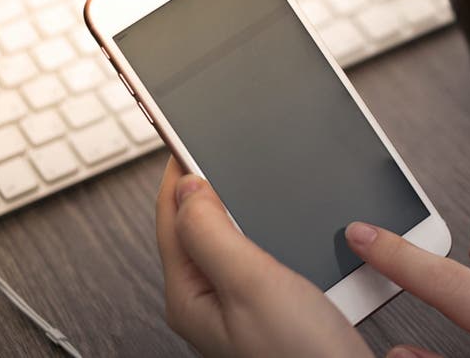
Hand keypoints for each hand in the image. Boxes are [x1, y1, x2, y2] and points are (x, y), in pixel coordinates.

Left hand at [156, 157, 371, 357]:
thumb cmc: (299, 356)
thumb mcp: (251, 283)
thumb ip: (213, 232)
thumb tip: (189, 187)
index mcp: (191, 292)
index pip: (170, 216)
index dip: (177, 170)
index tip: (184, 134)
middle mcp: (209, 299)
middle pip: (193, 225)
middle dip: (201, 183)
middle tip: (210, 146)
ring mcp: (238, 303)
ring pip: (225, 237)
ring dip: (232, 203)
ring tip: (234, 170)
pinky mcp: (268, 305)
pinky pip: (252, 253)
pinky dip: (259, 225)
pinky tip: (272, 215)